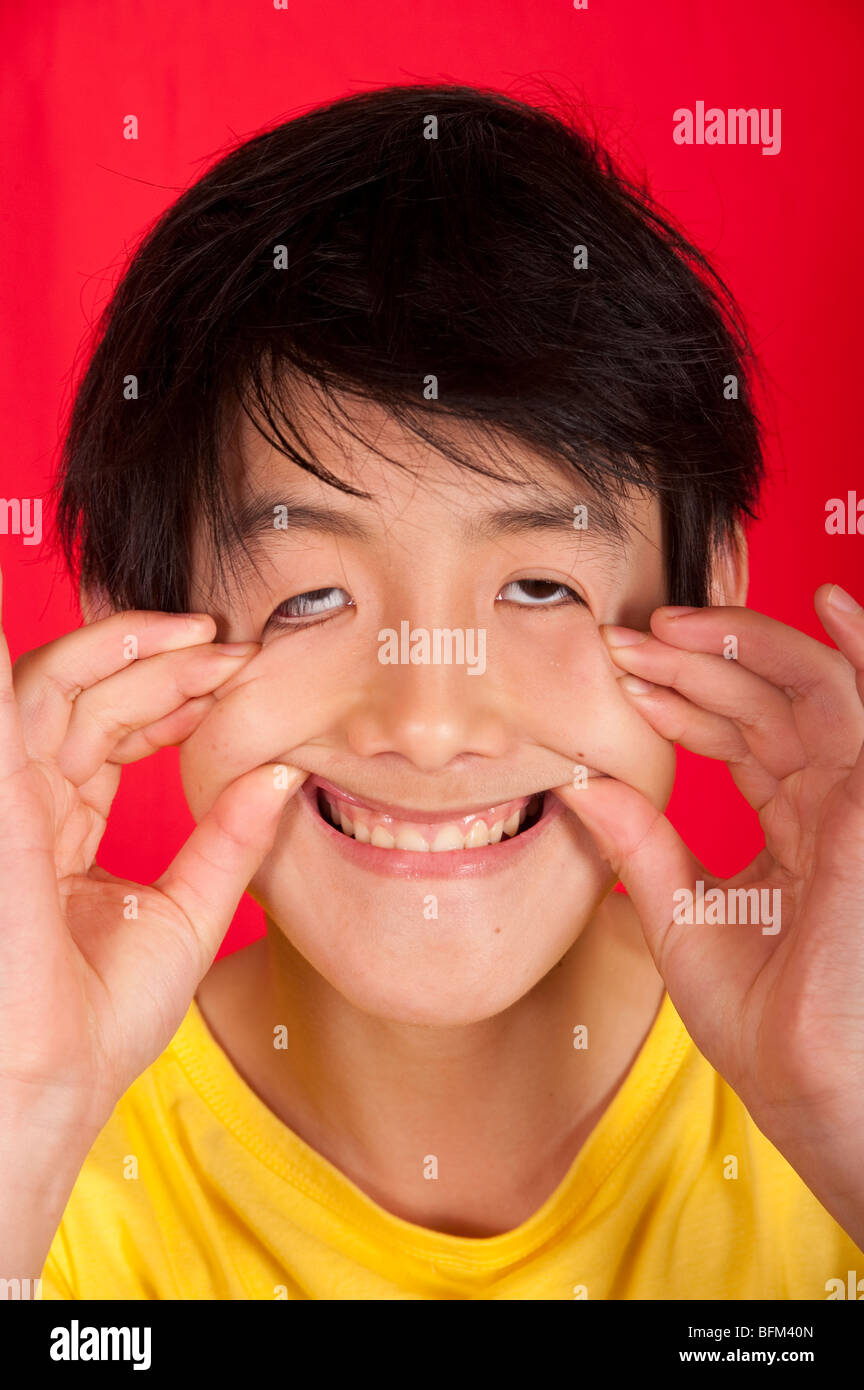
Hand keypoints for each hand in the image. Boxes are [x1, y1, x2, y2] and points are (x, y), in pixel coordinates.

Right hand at [0, 566, 305, 1136]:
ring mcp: (6, 801)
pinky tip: (83, 634)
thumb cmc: (102, 1016)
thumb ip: (230, 838)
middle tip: (233, 650)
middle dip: (162, 662)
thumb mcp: (188, 910)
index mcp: (62, 822)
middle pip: (85, 695)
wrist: (58, 1080)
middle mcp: (28, 802)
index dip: (173, 693)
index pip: (111, 726)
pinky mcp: (0, 806)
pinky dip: (12, 661)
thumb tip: (285, 774)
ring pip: (51, 685)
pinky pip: (4, 708)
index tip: (240, 674)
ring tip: (203, 638)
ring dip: (127, 651)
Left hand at [553, 582, 863, 1241]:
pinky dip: (859, 651)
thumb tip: (581, 781)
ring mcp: (857, 803)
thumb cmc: (762, 1023)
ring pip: (812, 688)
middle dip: (696, 663)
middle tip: (624, 643)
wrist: (810, 1089)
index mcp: (795, 830)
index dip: (682, 699)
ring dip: (743, 648)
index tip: (617, 675)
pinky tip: (829, 603)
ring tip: (668, 627)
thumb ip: (643, 843)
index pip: (744, 735)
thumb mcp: (684, 915)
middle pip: (770, 701)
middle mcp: (830, 806)